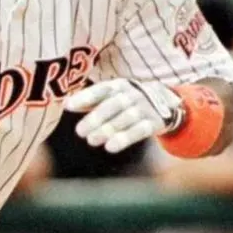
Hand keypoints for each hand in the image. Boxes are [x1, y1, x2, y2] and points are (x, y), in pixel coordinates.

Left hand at [64, 79, 184, 153]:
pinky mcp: (154, 122)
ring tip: (91, 140)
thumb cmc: (128, 100)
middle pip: (112, 105)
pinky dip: (124, 139)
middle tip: (80, 132)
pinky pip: (139, 131)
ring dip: (107, 130)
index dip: (84, 97)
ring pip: (125, 119)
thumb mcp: (111, 96)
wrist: (166, 102)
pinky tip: (110, 147)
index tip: (68, 107)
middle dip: (95, 119)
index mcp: (119, 85)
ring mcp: (145, 108)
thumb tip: (66, 104)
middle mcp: (132, 94)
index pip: (100, 90)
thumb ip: (90, 100)